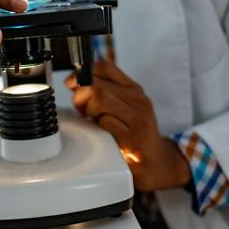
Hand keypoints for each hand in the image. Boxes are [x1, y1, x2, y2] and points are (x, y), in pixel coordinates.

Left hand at [65, 61, 190, 190]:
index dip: (83, 73)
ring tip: (93, 120)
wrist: (156, 161)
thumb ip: (101, 93)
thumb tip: (73, 82)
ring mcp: (138, 118)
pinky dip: (98, 127)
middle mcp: (138, 100)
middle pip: (97, 85)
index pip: (105, 67)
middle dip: (80, 97)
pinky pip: (106, 122)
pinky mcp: (134, 137)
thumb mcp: (121, 108)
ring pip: (100, 100)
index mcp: (133, 89)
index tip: (72, 84)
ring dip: (89, 111)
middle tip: (81, 110)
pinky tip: (103, 133)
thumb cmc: (132, 134)